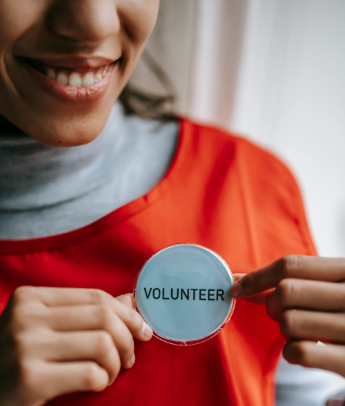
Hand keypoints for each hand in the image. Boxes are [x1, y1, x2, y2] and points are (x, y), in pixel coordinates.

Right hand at [0, 287, 152, 405]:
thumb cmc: (20, 356)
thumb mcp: (45, 326)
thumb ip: (86, 312)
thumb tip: (133, 300)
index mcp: (30, 297)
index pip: (96, 297)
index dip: (127, 313)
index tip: (142, 328)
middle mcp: (25, 317)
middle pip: (103, 317)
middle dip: (128, 338)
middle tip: (130, 355)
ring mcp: (25, 348)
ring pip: (102, 344)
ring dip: (117, 362)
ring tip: (112, 372)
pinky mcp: (29, 381)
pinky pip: (91, 374)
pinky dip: (103, 380)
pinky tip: (97, 384)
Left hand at [230, 256, 344, 376]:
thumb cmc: (342, 309)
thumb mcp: (328, 287)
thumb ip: (292, 280)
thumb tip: (239, 282)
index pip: (290, 265)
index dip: (257, 277)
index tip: (236, 287)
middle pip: (286, 291)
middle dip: (272, 304)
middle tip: (281, 313)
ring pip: (289, 321)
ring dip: (285, 329)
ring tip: (301, 331)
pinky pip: (299, 351)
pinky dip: (291, 352)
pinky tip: (302, 350)